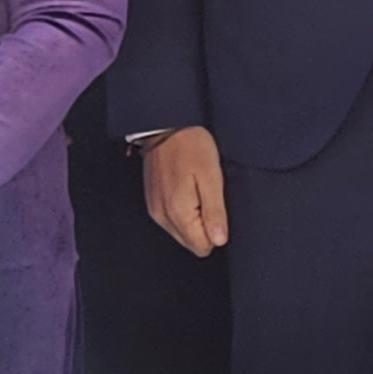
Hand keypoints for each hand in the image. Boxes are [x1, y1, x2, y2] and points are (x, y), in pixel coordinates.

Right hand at [141, 126, 228, 254]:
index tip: (217, 208)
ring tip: (198, 190)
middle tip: (209, 198)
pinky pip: (173, 220)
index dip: (216, 231)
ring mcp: (155, 209)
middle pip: (191, 242)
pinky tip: (188, 189)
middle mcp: (162, 216)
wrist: (166, 127)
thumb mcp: (212, 178)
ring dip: (194, 218)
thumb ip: (215, 212)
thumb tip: (219, 240)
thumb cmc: (191, 147)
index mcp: (178, 212)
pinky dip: (184, 210)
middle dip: (205, 226)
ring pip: (182, 232)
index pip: (202, 246)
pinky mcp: (153, 202)